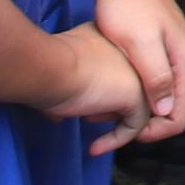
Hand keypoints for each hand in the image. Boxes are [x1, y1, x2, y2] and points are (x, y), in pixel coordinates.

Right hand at [30, 20, 151, 148]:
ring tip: (90, 129)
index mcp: (114, 36)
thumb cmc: (45, 66)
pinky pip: (135, 125)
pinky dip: (116, 140)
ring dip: (113, 124)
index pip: (117, 70)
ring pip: (136, 106)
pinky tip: (95, 147)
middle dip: (108, 108)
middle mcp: (132, 50)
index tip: (82, 104)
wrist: (48, 66)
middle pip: (129, 87)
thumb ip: (68, 86)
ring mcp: (139, 72)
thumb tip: (60, 112)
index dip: (101, 91)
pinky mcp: (137, 95)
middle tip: (86, 117)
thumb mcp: (60, 70)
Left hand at [82, 0, 184, 157]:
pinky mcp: (164, 48)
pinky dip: (139, 94)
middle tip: (112, 129)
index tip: (123, 136)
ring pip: (165, 97)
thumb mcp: (140, 44)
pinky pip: (158, 82)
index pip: (180, 116)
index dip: (154, 133)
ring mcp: (178, 52)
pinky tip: (116, 93)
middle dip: (146, 125)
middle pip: (175, 109)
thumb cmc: (128, 6)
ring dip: (141, 111)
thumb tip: (166, 112)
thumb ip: (157, 78)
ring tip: (111, 114)